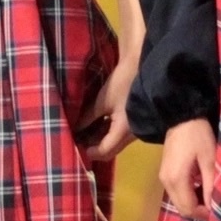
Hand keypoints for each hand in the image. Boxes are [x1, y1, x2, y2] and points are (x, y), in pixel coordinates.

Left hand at [87, 46, 138, 161]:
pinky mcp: (136, 122)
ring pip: (116, 142)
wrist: (144, 68)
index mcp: (124, 131)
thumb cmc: (122, 84)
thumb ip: (88, 118)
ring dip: (101, 139)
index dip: (90, 151)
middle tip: (80, 139)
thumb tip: (76, 130)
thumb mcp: (102, 101)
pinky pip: (121, 133)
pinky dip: (109, 132)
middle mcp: (132, 135)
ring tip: (86, 131)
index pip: (105, 150)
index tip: (77, 145)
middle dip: (95, 147)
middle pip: (111, 150)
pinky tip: (99, 124)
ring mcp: (135, 130)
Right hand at [160, 117, 217, 215]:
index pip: (188, 209)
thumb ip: (210, 184)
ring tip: (209, 194)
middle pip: (182, 209)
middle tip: (216, 203)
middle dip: (199, 211)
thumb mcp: (209, 159)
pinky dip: (188, 195)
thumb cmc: (198, 135)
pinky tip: (200, 186)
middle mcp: (166, 182)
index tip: (219, 208)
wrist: (181, 116)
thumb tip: (214, 206)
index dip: (204, 213)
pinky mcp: (164, 173)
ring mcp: (163, 178)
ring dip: (193, 203)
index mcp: (177, 179)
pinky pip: (176, 192)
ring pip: (178, 202)